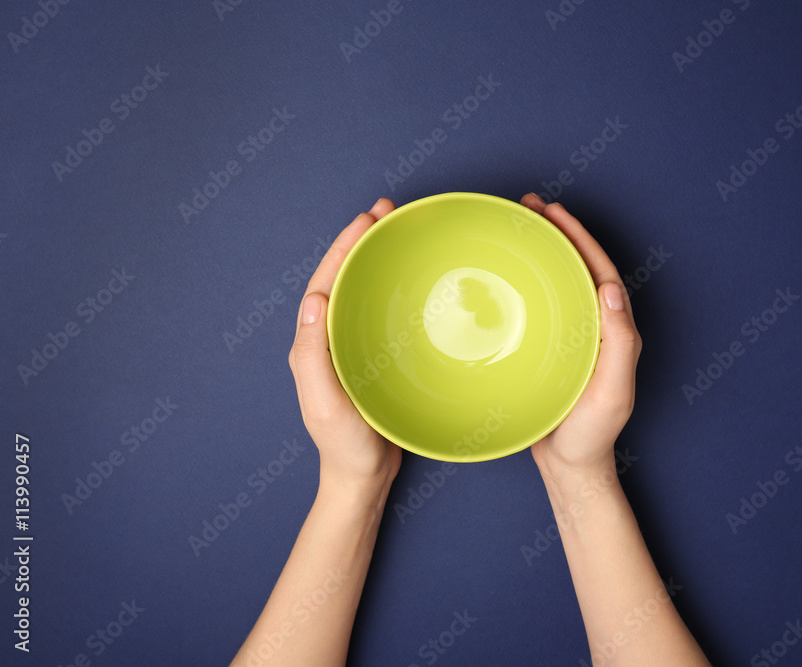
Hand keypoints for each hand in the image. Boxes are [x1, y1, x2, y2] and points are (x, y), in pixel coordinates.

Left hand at [288, 198, 401, 493]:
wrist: (362, 477)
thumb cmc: (345, 446)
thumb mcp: (326, 404)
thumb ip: (314, 356)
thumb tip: (313, 301)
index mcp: (311, 345)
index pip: (326, 284)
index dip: (343, 248)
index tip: (366, 219)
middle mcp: (327, 340)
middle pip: (343, 278)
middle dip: (361, 241)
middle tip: (386, 210)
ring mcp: (350, 348)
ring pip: (362, 291)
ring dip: (376, 258)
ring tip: (398, 230)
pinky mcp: (371, 358)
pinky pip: (379, 312)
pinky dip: (393, 288)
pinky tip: (413, 279)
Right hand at [519, 194, 641, 484]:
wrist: (571, 468)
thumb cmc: (592, 435)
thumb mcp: (613, 391)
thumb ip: (619, 343)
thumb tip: (612, 288)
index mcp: (613, 330)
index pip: (598, 270)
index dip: (578, 237)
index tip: (554, 212)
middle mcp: (594, 327)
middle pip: (575, 267)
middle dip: (555, 233)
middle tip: (527, 205)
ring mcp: (570, 337)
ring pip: (555, 283)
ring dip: (537, 252)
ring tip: (512, 226)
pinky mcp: (547, 349)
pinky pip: (537, 306)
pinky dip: (521, 284)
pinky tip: (500, 276)